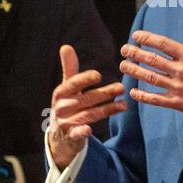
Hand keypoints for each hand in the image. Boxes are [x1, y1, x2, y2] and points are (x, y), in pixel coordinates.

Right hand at [48, 45, 125, 170]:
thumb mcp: (66, 88)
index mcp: (61, 93)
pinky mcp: (70, 136)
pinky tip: (89, 130)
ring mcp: (65, 122)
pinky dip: (82, 132)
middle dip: (104, 93)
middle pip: (86, 99)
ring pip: (88, 115)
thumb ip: (69, 68)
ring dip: (106, 110)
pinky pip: (76, 134)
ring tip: (124, 105)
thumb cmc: (67, 105)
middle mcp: (62, 107)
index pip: (73, 84)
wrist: (59, 136)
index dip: (84, 79)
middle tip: (122, 87)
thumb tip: (66, 46)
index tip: (98, 75)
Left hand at [120, 12, 182, 127]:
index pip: (163, 44)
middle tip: (124, 49)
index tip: (137, 35)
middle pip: (153, 59)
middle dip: (135, 53)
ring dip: (135, 71)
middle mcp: (181, 71)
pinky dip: (143, 96)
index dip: (147, 38)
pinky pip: (156, 100)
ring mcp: (178, 88)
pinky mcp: (179, 103)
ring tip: (123, 65)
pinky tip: (134, 92)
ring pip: (151, 78)